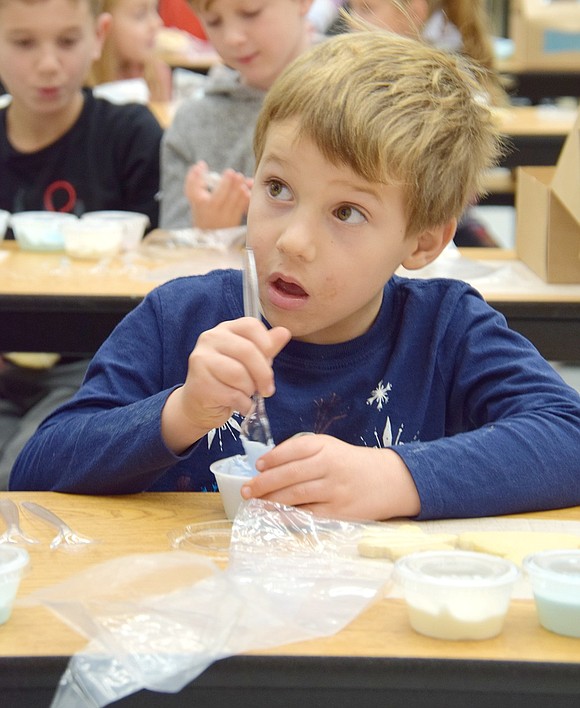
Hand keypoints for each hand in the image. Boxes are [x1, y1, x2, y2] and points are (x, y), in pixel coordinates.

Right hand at [161, 318, 290, 452]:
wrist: (199, 405)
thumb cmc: (228, 380)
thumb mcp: (250, 361)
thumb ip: (267, 347)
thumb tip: (284, 332)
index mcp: (225, 329)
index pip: (251, 325)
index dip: (266, 344)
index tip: (270, 362)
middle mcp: (210, 339)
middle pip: (247, 351)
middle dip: (263, 374)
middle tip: (267, 390)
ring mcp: (201, 359)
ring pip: (239, 374)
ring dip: (250, 390)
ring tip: (246, 395)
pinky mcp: (200, 382)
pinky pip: (232, 394)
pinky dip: (243, 404)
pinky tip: (239, 405)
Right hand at [185, 161, 251, 229]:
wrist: (210, 236)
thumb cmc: (204, 211)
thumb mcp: (197, 198)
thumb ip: (198, 181)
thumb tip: (201, 164)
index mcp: (199, 203)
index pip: (193, 189)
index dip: (195, 177)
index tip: (202, 165)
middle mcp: (210, 211)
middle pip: (216, 198)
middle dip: (226, 183)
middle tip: (232, 173)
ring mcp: (223, 217)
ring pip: (231, 202)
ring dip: (238, 188)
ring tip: (241, 178)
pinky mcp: (234, 221)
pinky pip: (242, 207)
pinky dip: (245, 197)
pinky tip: (247, 188)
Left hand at [241, 434, 420, 520]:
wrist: (386, 480)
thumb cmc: (350, 463)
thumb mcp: (329, 447)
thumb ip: (301, 452)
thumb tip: (267, 466)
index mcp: (325, 446)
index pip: (292, 450)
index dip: (271, 459)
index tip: (258, 466)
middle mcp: (329, 466)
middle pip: (289, 475)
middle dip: (263, 483)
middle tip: (246, 490)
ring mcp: (334, 490)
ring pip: (295, 495)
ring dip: (270, 500)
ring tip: (255, 503)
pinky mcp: (338, 512)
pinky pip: (307, 515)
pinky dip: (287, 516)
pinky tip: (274, 516)